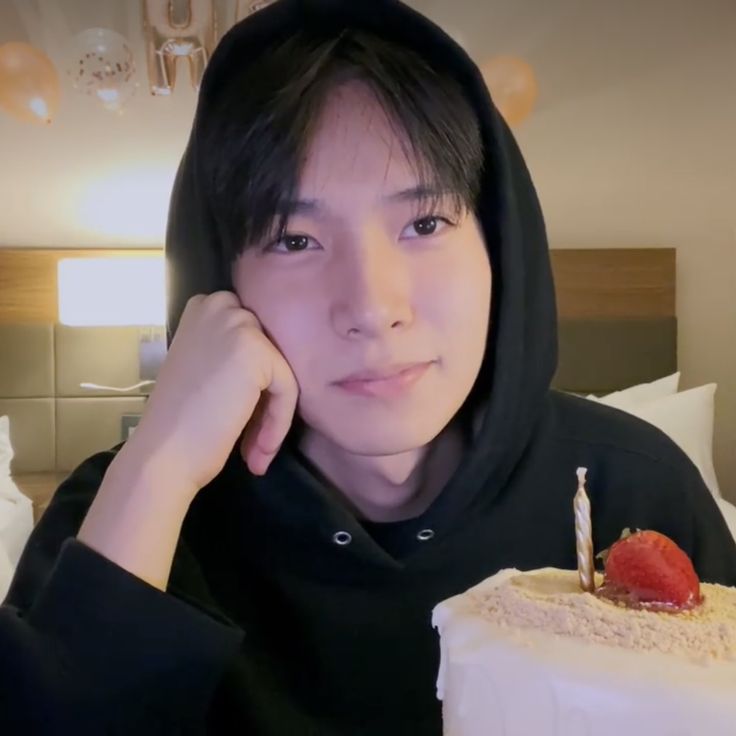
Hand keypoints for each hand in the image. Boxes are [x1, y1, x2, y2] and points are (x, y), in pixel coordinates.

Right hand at [130, 291, 298, 492]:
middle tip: (251, 439)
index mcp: (203, 307)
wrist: (162, 454)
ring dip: (272, 416)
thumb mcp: (201, 368)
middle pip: (268, 355)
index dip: (254, 383)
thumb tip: (267, 369)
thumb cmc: (178, 421)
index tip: (244, 419)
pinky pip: (287, 389)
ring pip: (280, 374)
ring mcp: (238, 325)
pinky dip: (278, 424)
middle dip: (265, 398)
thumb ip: (230, 357)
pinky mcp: (257, 351)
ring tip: (255, 451)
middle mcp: (219, 306)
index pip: (252, 339)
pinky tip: (259, 451)